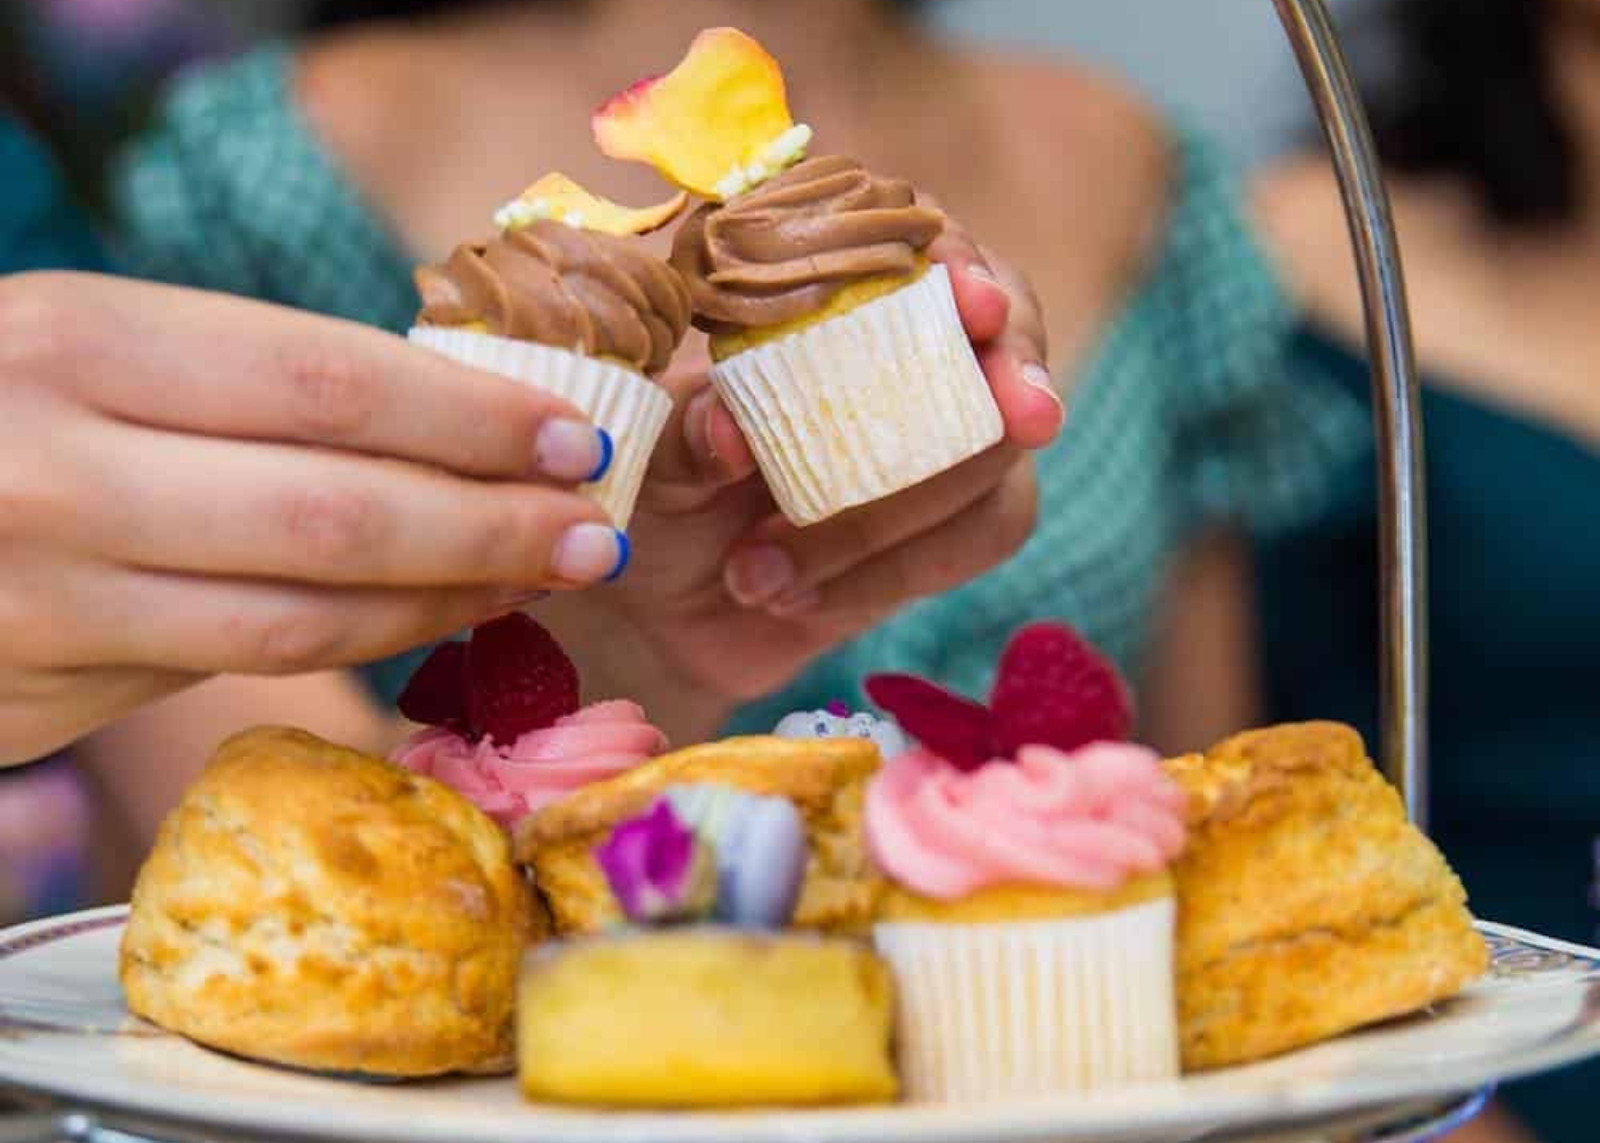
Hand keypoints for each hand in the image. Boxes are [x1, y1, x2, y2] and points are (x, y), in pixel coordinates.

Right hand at [0, 272, 625, 761]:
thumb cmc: (5, 410)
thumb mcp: (94, 351)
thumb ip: (245, 389)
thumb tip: (455, 421)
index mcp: (79, 342)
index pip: (330, 382)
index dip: (473, 416)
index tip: (575, 434)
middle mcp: (58, 467)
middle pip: (339, 510)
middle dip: (492, 524)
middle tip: (593, 530)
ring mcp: (50, 595)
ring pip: (304, 613)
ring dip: (447, 598)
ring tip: (541, 577)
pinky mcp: (46, 690)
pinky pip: (243, 664)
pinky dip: (363, 642)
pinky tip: (435, 616)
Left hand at [546, 223, 1058, 738]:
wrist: (664, 611)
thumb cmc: (656, 497)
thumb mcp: (646, 459)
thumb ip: (684, 438)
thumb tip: (732, 435)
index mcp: (824, 289)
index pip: (917, 235)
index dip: (955, 258)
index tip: (967, 297)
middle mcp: (903, 345)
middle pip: (1007, 327)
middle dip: (1017, 367)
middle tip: (1025, 413)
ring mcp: (945, 434)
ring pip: (996, 451)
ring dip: (888, 519)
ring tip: (755, 571)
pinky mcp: (960, 522)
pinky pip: (984, 532)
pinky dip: (891, 572)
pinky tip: (800, 599)